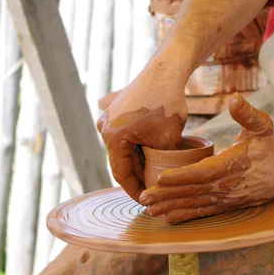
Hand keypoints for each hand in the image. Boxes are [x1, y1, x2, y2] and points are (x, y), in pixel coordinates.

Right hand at [97, 60, 188, 201]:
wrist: (166, 71)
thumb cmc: (167, 104)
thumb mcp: (169, 141)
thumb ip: (163, 163)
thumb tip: (163, 181)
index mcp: (112, 138)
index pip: (122, 175)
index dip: (135, 191)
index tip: (146, 203)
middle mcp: (104, 128)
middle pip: (121, 162)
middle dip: (136, 177)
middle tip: (151, 193)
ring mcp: (109, 117)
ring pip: (123, 149)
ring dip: (137, 162)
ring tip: (152, 176)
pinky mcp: (117, 110)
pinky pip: (125, 135)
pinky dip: (136, 147)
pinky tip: (150, 155)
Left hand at [139, 93, 273, 224]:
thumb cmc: (267, 148)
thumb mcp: (262, 126)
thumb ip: (247, 114)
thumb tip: (234, 98)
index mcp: (232, 164)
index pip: (203, 173)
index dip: (182, 176)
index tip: (161, 178)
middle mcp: (227, 185)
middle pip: (193, 191)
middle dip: (168, 194)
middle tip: (144, 197)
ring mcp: (226, 198)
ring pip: (195, 203)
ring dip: (171, 206)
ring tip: (149, 209)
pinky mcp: (225, 206)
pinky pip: (203, 212)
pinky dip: (185, 215)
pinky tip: (168, 217)